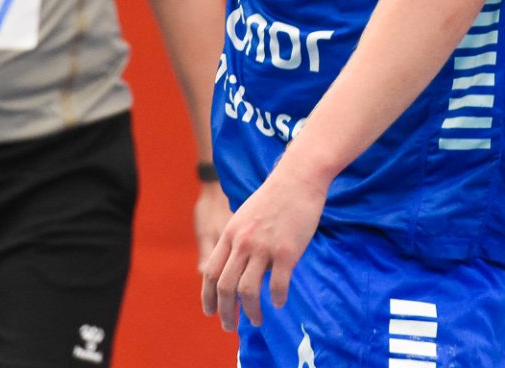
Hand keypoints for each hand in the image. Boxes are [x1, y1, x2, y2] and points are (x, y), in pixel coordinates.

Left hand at [200, 163, 325, 331]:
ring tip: (256, 320)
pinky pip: (277, 285)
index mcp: (230, 234)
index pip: (211, 272)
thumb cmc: (273, 198)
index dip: (208, 296)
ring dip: (250, 311)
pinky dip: (276, 298)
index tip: (210, 312)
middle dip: (225, 311)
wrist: (297, 179)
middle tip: (229, 326)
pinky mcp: (287, 252)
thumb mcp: (244, 217)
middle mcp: (242, 243)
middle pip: (225, 286)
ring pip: (248, 290)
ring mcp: (264, 248)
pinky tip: (278, 303)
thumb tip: (231, 266)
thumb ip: (236, 240)